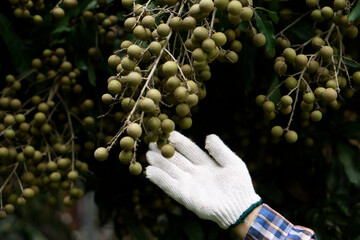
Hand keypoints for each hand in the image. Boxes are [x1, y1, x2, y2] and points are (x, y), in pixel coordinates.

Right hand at [145, 131, 260, 228]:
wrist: (240, 208)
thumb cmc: (239, 185)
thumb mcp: (233, 162)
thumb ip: (220, 149)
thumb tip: (208, 136)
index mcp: (205, 163)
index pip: (189, 148)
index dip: (179, 140)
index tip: (168, 131)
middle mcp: (195, 173)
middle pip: (176, 159)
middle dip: (164, 151)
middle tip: (151, 141)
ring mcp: (189, 184)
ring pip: (170, 171)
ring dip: (159, 163)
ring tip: (148, 155)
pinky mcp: (186, 196)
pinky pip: (170, 186)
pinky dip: (160, 179)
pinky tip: (149, 172)